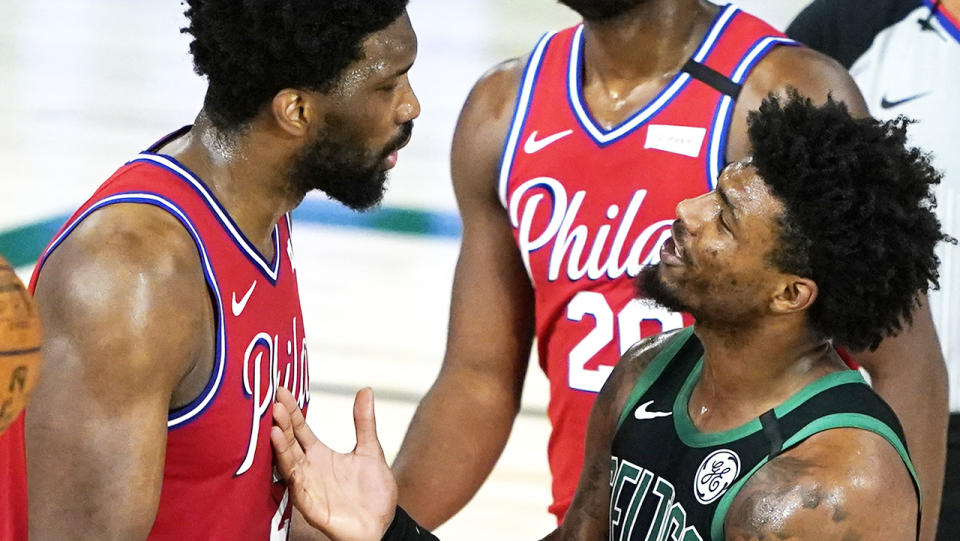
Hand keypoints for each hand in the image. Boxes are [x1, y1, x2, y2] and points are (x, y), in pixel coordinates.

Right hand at [272, 386, 397, 540]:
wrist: (382, 524)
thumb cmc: (373, 492)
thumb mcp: (371, 450)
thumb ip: (364, 422)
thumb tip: (366, 390)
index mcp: (320, 454)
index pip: (300, 428)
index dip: (291, 410)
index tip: (281, 390)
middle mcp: (309, 468)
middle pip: (290, 441)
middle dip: (281, 423)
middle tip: (273, 401)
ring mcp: (307, 486)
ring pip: (288, 463)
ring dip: (280, 446)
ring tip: (274, 427)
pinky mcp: (310, 505)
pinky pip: (296, 488)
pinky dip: (289, 473)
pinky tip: (285, 459)